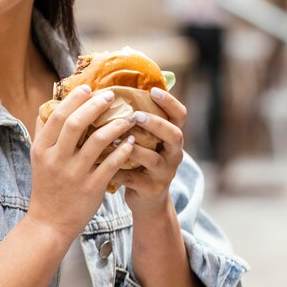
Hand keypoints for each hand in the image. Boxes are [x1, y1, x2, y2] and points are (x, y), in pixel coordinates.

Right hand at [28, 86, 136, 243]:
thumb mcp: (38, 158)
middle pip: (76, 124)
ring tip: (128, 117)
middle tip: (110, 96)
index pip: (57, 116)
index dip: (74, 100)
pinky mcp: (91, 188)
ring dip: (115, 125)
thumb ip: (43, 131)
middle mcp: (57, 159)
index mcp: (42, 149)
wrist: (49, 222)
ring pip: (97, 141)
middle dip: (95, 106)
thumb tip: (50, 104)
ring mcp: (74, 174)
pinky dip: (123, 149)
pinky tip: (131, 140)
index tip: (88, 88)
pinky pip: (111, 163)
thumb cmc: (47, 186)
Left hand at [110, 87, 185, 216]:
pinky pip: (137, 180)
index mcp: (171, 136)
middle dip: (156, 124)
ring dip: (135, 149)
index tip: (153, 90)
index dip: (169, 102)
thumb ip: (137, 119)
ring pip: (155, 159)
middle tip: (136, 116)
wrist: (148, 200)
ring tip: (116, 140)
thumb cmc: (140, 160)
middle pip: (174, 135)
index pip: (179, 115)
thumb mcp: (145, 139)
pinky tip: (107, 166)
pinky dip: (121, 173)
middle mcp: (173, 153)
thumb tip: (118, 86)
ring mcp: (165, 172)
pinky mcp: (152, 189)